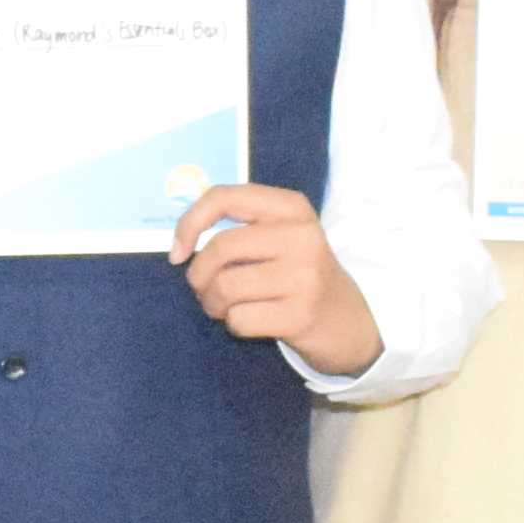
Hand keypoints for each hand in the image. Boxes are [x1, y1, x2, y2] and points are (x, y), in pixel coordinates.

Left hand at [175, 184, 372, 373]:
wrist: (346, 320)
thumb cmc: (297, 274)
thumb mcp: (280, 236)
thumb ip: (239, 227)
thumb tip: (181, 242)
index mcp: (292, 207)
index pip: (224, 197)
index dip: (189, 223)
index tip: (177, 252)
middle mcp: (301, 236)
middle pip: (220, 248)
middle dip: (199, 275)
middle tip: (204, 289)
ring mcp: (304, 276)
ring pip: (225, 286)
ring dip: (213, 303)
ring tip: (225, 307)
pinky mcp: (300, 315)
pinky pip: (238, 319)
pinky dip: (234, 324)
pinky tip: (252, 321)